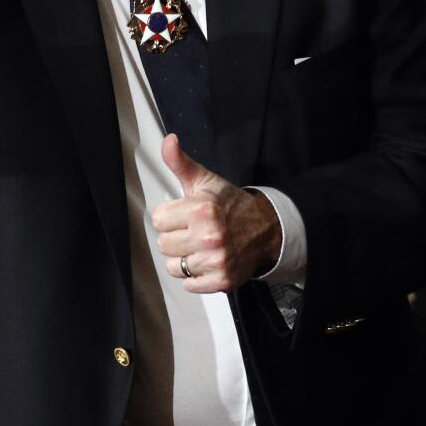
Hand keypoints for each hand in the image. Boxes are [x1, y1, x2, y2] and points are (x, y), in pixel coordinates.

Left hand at [151, 134, 281, 293]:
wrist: (266, 228)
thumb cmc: (231, 204)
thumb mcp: (205, 180)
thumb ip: (180, 162)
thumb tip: (168, 141)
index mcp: (202, 209)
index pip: (158, 219)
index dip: (170, 216)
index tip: (185, 214)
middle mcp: (209, 236)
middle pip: (164, 244)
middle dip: (176, 236)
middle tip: (194, 230)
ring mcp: (216, 260)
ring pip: (174, 266)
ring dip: (184, 258)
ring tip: (200, 246)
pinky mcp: (222, 280)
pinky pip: (189, 284)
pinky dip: (196, 276)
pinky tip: (207, 260)